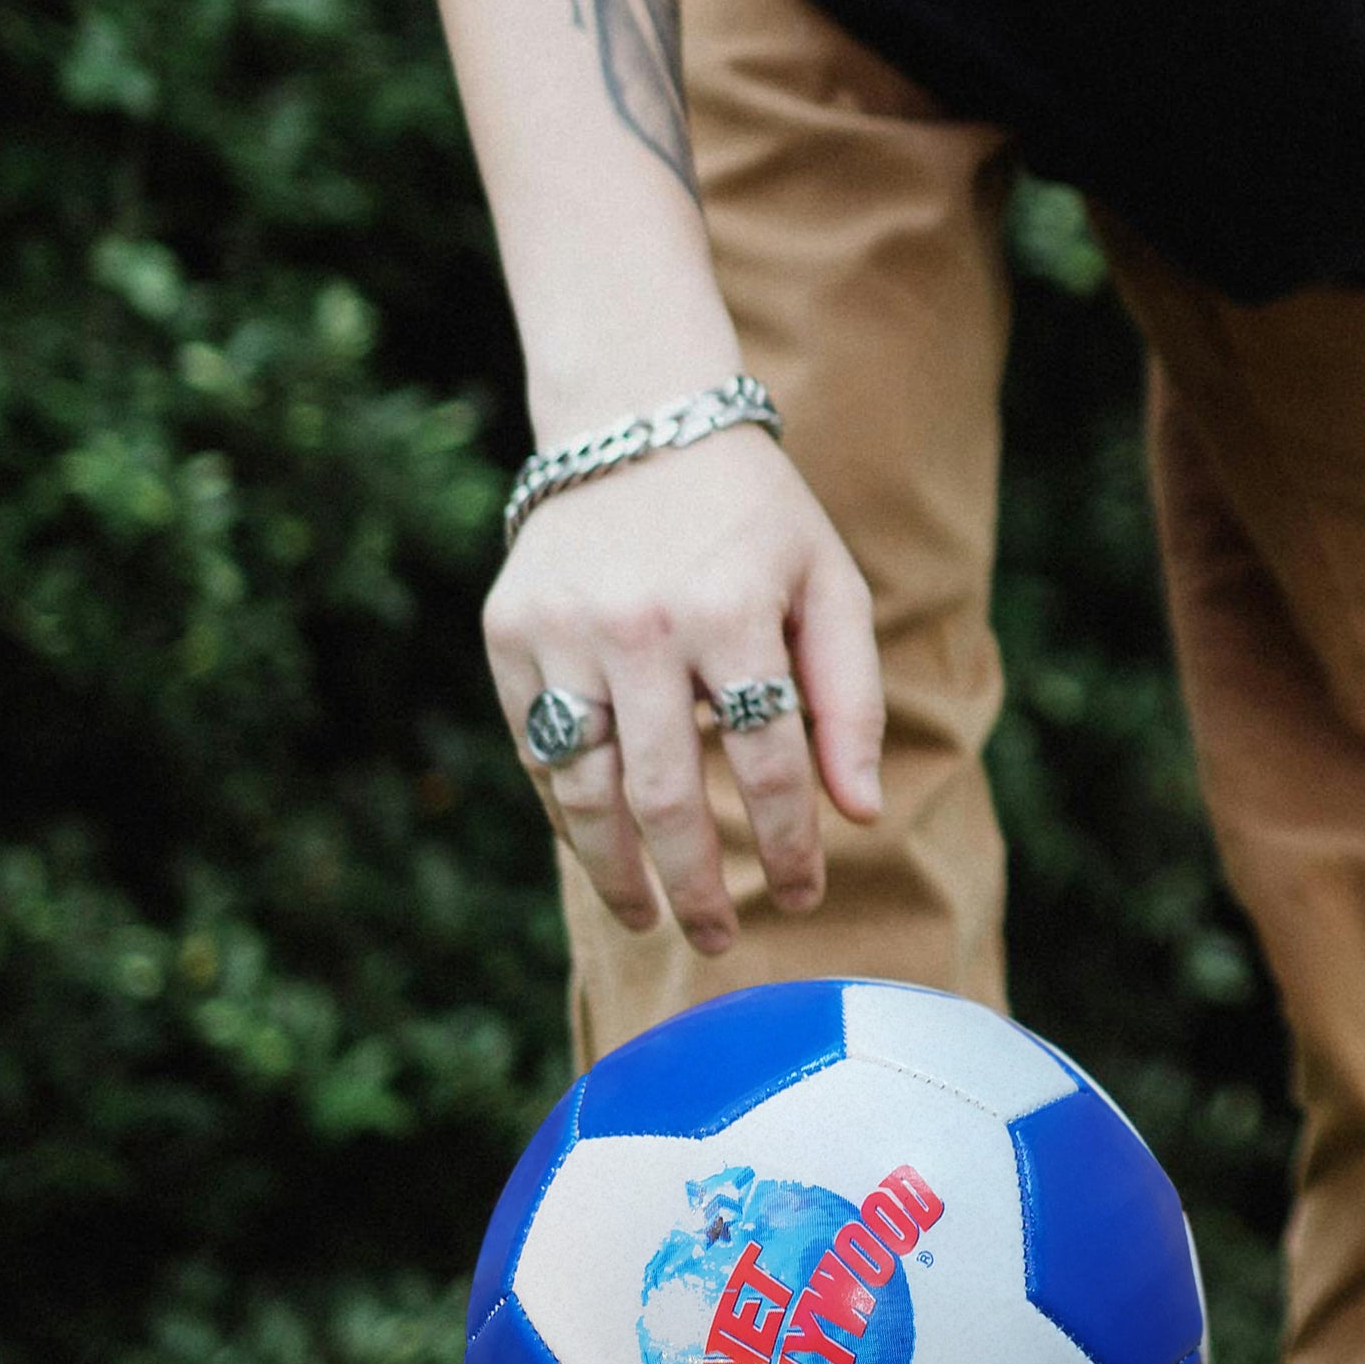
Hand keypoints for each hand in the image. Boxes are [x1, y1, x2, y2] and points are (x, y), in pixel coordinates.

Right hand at [485, 428, 884, 952]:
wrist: (639, 423)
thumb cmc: (754, 519)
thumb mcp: (827, 585)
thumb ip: (848, 698)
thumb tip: (856, 813)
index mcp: (731, 612)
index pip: (766, 762)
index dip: (787, 842)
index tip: (803, 893)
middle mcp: (639, 626)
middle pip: (665, 796)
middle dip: (697, 884)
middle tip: (719, 940)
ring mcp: (561, 631)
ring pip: (585, 789)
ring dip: (617, 871)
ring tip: (650, 916)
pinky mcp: (508, 633)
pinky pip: (538, 750)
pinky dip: (568, 811)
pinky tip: (600, 848)